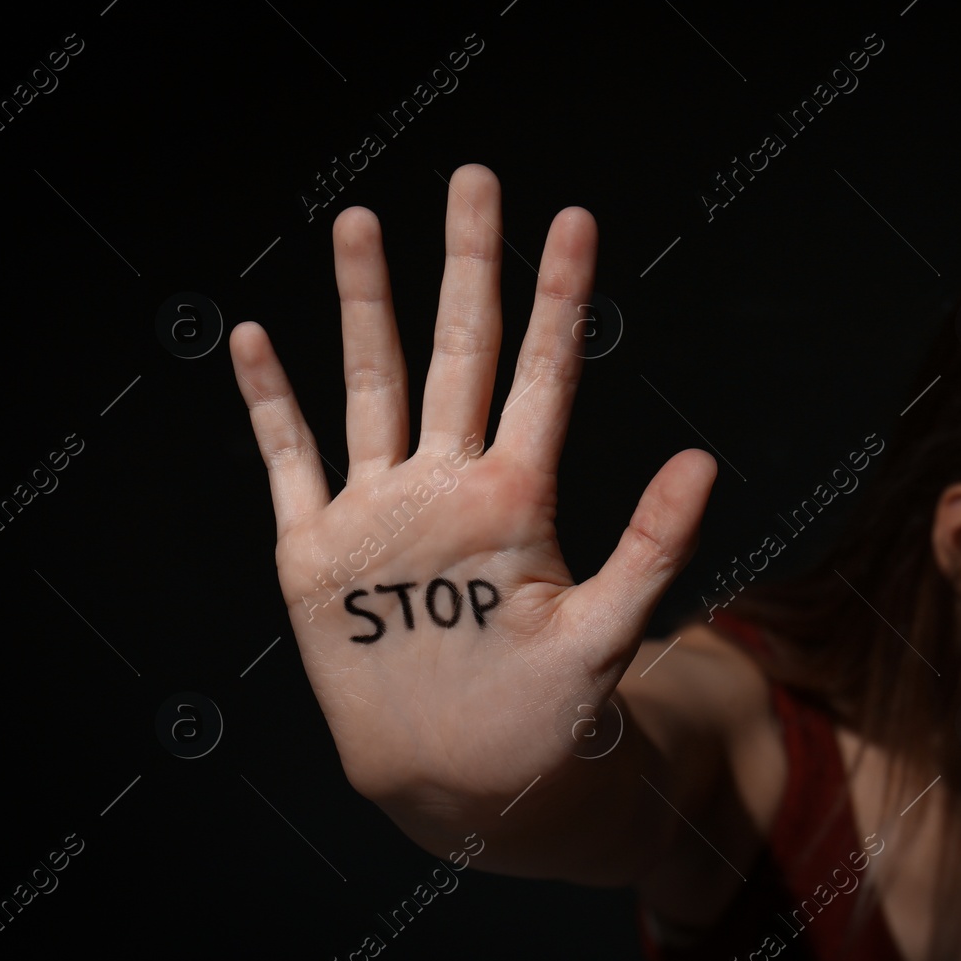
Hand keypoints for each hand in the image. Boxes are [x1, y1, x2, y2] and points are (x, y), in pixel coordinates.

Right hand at [230, 164, 716, 810]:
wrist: (465, 783)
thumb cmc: (546, 718)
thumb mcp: (607, 633)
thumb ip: (652, 546)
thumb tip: (705, 457)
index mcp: (516, 497)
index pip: (540, 373)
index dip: (555, 296)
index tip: (572, 218)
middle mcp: (448, 487)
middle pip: (457, 353)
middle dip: (467, 265)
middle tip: (477, 178)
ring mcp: (382, 513)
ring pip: (372, 385)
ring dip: (364, 306)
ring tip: (360, 221)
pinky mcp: (320, 555)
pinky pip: (290, 462)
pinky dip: (270, 405)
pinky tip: (254, 341)